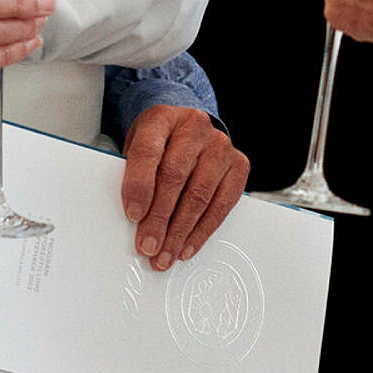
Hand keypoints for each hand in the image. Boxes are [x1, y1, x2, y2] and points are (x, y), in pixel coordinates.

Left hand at [120, 105, 249, 271]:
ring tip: (165, 254)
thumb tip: (133, 220)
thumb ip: (133, 175)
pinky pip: (222, 204)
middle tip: (148, 246)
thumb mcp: (137, 147)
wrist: (189, 129)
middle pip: (174, 176)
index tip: (133, 215)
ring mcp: (220, 145)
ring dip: (180, 232)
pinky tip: (187, 245)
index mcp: (161, 118)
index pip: (148, 151)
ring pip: (199, 195)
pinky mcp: (239, 164)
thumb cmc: (159, 143)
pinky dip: (202, 231)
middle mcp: (194, 126)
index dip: (139, 185)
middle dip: (159, 218)